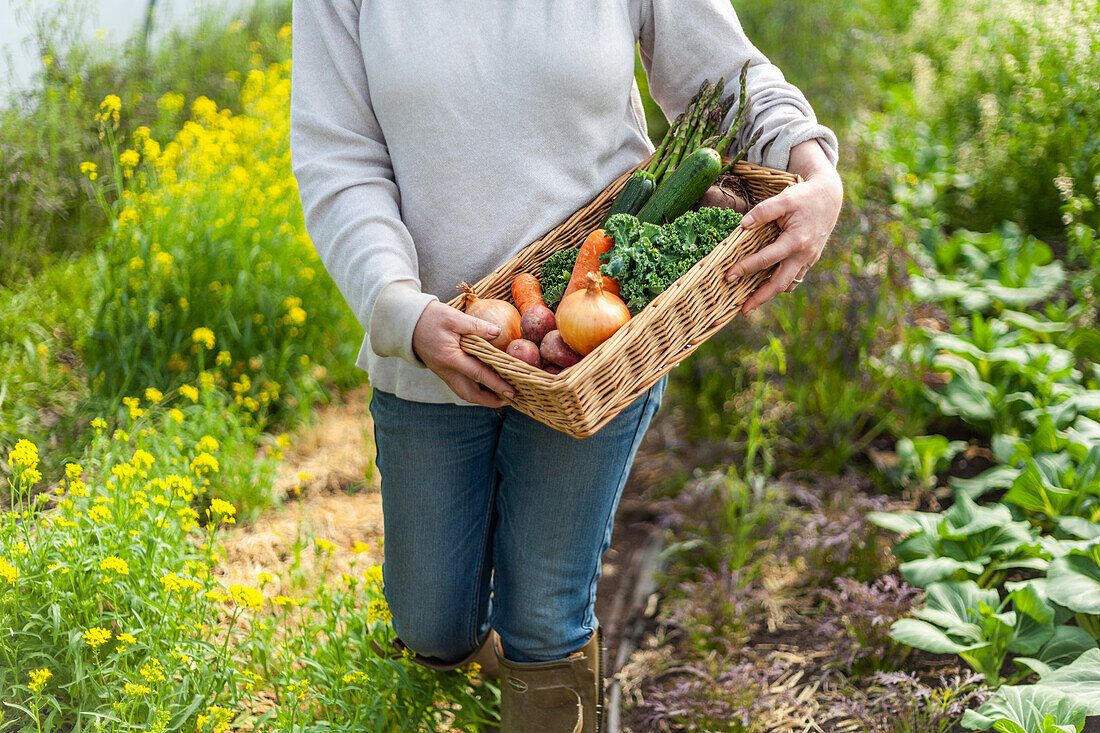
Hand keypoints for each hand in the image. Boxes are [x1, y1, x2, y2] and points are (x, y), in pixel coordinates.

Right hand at [412, 301, 515, 407]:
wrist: (406, 323)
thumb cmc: (430, 317)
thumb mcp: (454, 317)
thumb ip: (476, 325)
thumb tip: (498, 332)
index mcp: (450, 358)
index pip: (479, 375)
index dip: (497, 384)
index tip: (512, 392)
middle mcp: (446, 371)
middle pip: (471, 394)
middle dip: (491, 400)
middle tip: (510, 399)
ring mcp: (443, 373)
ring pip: (465, 393)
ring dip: (483, 398)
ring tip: (501, 396)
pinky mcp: (442, 371)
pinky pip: (460, 386)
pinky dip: (474, 390)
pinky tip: (486, 386)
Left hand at [724, 140, 842, 314]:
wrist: (829, 198)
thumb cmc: (804, 197)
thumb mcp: (784, 199)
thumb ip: (763, 211)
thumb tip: (743, 225)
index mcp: (796, 241)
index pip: (766, 260)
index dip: (745, 268)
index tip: (728, 276)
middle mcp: (803, 255)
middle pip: (780, 283)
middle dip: (760, 298)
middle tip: (742, 311)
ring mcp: (808, 260)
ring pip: (787, 284)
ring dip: (769, 295)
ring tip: (751, 303)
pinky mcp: (809, 260)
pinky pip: (794, 278)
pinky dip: (780, 285)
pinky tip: (766, 287)